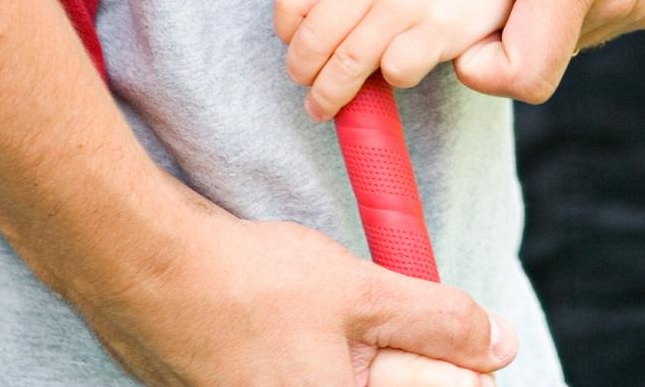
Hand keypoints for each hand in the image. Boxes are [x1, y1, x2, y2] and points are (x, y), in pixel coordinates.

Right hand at [85, 196, 516, 386]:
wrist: (142, 270)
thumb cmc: (248, 287)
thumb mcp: (362, 294)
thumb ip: (439, 322)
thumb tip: (502, 344)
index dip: (455, 365)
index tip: (448, 333)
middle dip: (408, 360)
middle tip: (372, 315)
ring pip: (353, 383)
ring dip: (364, 351)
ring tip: (326, 312)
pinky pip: (310, 377)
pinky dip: (321, 351)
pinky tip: (294, 318)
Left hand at [276, 0, 519, 120]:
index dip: (285, 31)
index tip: (293, 42)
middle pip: (311, 42)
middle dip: (301, 74)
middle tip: (307, 87)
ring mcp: (407, 5)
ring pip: (345, 67)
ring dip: (329, 95)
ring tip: (325, 106)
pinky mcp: (442, 29)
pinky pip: (398, 72)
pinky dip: (395, 80)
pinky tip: (400, 74)